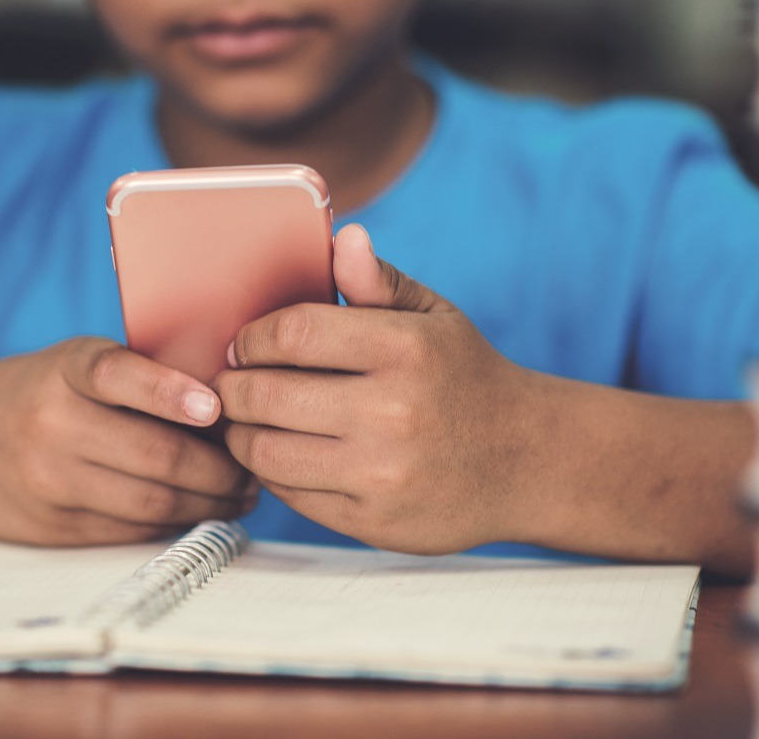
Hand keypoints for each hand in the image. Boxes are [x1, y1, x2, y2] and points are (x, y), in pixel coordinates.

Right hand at [0, 338, 256, 545]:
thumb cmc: (36, 392)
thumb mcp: (72, 363)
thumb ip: (135, 376)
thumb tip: (229, 405)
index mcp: (65, 370)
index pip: (119, 375)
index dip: (170, 392)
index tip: (214, 407)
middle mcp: (52, 424)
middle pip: (156, 457)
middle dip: (220, 469)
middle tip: (251, 468)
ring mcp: (49, 481)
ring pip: (151, 502)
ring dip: (209, 504)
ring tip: (238, 495)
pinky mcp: (52, 527)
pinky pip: (131, 531)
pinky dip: (174, 523)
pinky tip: (196, 513)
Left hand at [214, 224, 542, 553]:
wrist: (527, 461)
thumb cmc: (464, 377)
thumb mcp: (434, 317)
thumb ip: (378, 281)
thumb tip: (343, 238)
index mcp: (406, 349)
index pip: (292, 334)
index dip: (253, 337)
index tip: (247, 343)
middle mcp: (394, 412)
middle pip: (265, 395)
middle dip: (233, 386)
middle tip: (231, 382)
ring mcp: (383, 473)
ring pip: (265, 450)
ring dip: (241, 432)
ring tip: (245, 418)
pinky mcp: (372, 521)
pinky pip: (290, 493)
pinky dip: (271, 471)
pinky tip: (281, 452)